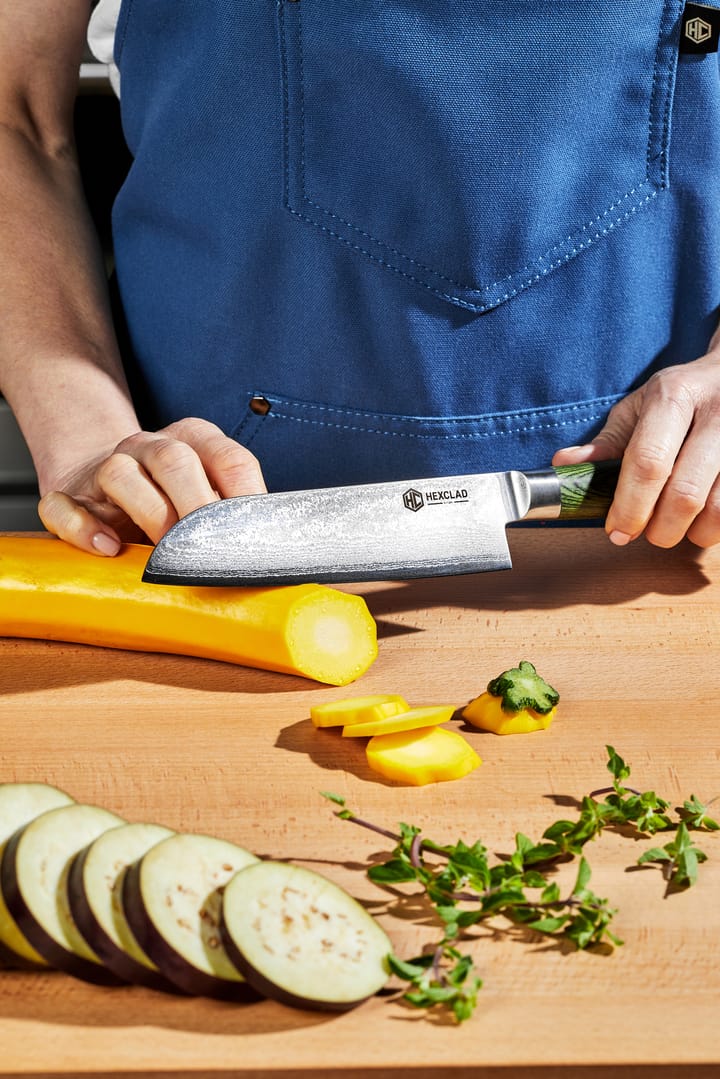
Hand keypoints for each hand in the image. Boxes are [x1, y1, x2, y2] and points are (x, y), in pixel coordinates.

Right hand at [38, 417, 266, 554]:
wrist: (101, 486)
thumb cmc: (170, 500)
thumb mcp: (209, 497)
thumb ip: (236, 515)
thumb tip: (277, 550)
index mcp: (195, 441)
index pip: (229, 458)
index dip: (246, 496)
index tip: (256, 534)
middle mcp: (149, 447)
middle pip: (174, 458)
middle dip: (196, 505)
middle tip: (211, 547)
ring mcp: (105, 468)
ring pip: (119, 473)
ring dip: (147, 513)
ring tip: (164, 552)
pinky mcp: (69, 496)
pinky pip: (64, 505)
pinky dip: (82, 528)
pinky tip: (107, 548)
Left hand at [553, 342, 719, 549]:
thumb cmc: (680, 397)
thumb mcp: (639, 408)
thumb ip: (606, 442)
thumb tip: (564, 465)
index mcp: (673, 398)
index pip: (648, 463)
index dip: (629, 506)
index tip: (617, 531)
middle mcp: (715, 415)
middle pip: (684, 493)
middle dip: (659, 528)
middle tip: (648, 533)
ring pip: (717, 508)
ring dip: (690, 532)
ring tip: (675, 527)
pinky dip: (714, 526)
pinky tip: (700, 520)